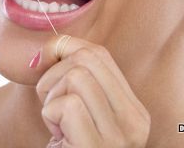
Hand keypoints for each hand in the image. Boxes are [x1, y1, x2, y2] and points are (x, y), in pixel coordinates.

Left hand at [32, 36, 150, 146]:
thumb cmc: (65, 146)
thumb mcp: (76, 110)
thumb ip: (73, 76)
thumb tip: (51, 45)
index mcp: (133, 110)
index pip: (100, 54)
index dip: (66, 49)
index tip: (48, 65)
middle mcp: (136, 122)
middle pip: (88, 58)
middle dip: (56, 73)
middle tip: (53, 105)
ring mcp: (121, 137)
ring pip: (77, 76)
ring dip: (51, 97)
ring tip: (57, 124)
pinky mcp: (99, 147)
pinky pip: (68, 105)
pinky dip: (50, 116)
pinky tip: (58, 138)